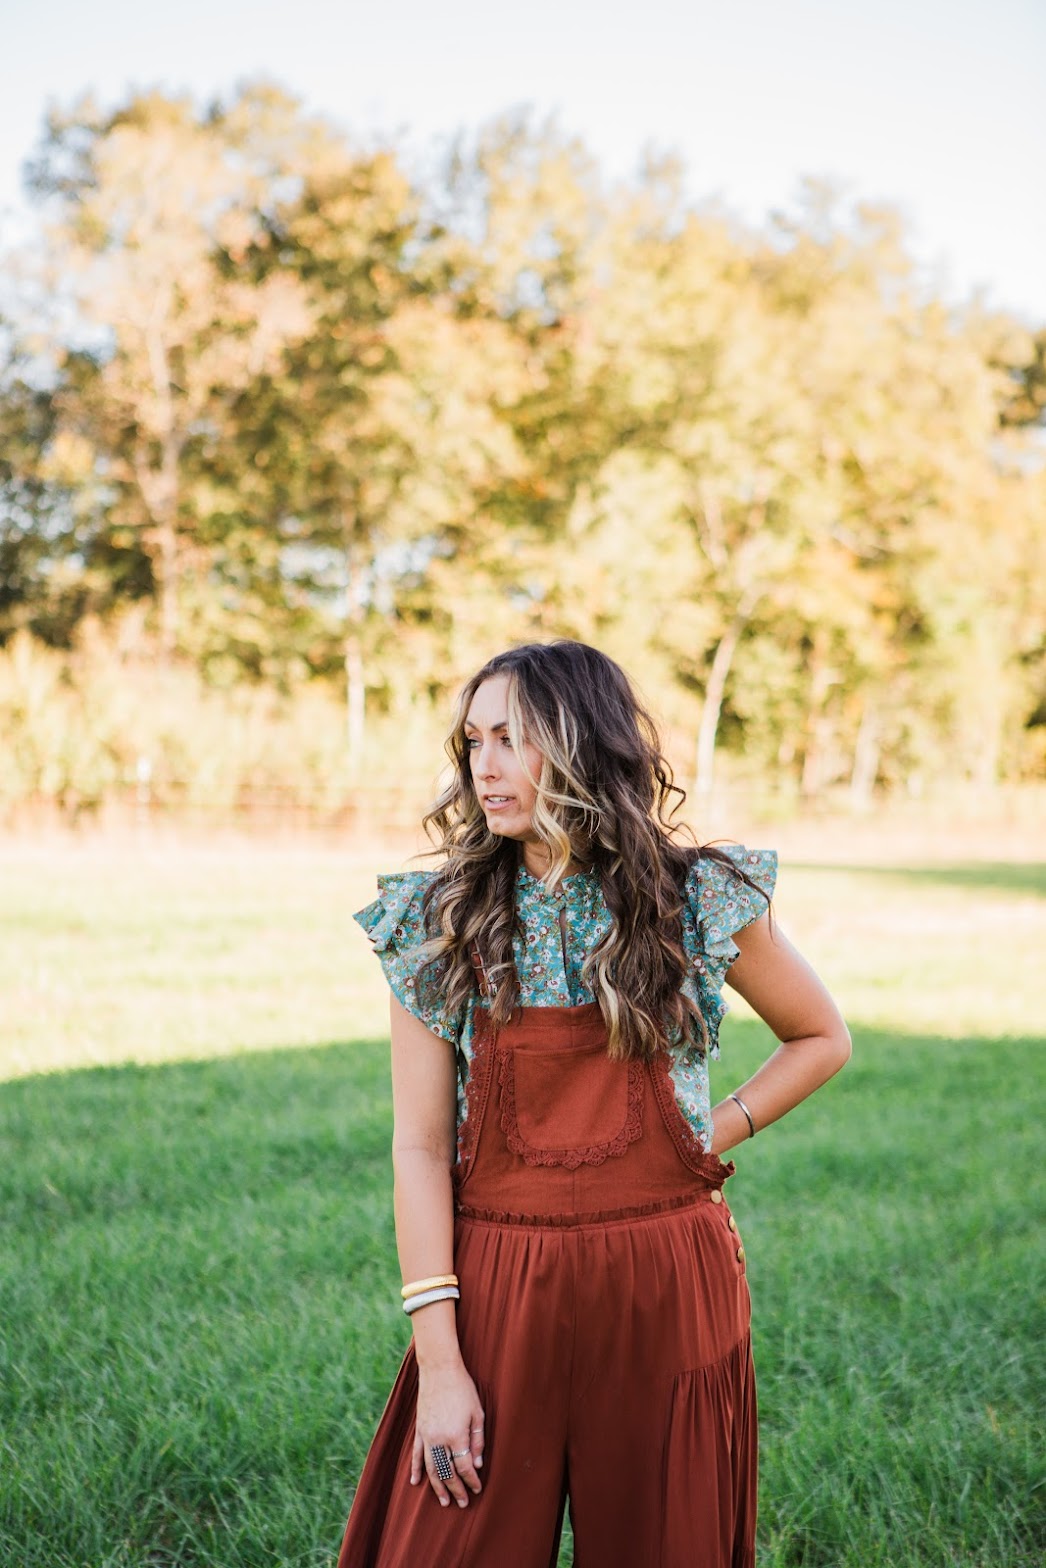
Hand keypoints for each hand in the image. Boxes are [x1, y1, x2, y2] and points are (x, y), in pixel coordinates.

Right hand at [412, 1362, 484, 1507]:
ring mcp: (427, 1435)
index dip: (472, 1480)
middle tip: (463, 1503)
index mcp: (456, 1435)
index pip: (464, 1467)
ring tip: (444, 1501)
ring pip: (431, 1468)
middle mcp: (439, 1439)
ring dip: (437, 1487)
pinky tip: (415, 1482)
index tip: (478, 1489)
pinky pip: (417, 1454)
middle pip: (447, 1472)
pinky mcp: (419, 1430)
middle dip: (456, 1489)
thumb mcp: (477, 1412)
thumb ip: (478, 1440)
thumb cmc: (462, 1388)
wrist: (439, 1369)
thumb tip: (477, 1464)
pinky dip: (416, 1469)